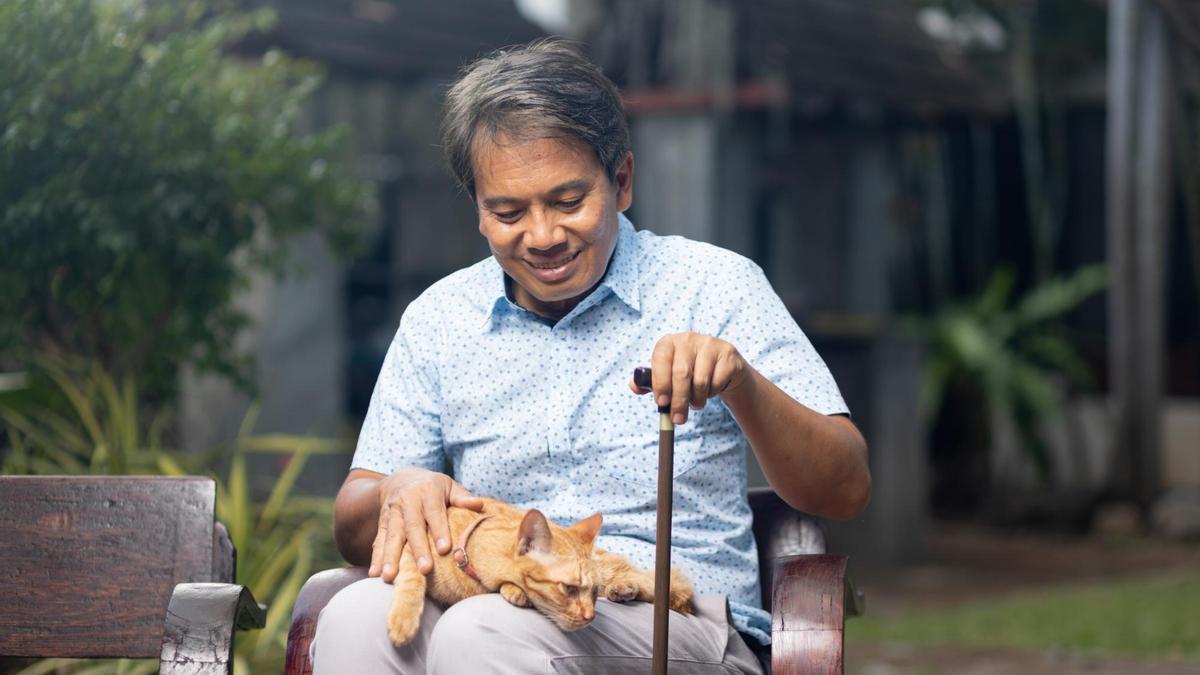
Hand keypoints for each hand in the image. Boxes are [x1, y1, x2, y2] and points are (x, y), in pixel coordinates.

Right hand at [369, 468, 483, 581]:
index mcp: (428, 492)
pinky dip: (376, 557)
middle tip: (424, 570)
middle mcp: (408, 501)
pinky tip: (375, 574)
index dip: (439, 531)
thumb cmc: (433, 488)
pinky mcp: (382, 523)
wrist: (401, 479)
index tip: (445, 550)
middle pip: (412, 527)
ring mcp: (393, 513)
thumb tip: (479, 504)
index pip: (434, 513)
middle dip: (418, 549)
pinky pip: (379, 540)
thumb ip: (462, 497)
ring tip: (390, 576)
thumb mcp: (449, 486)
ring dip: (390, 557)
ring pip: (392, 535)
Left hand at [629, 332, 750, 424]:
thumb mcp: (666, 374)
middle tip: (678, 419)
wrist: (721, 367)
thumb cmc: (688, 372)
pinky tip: (710, 390)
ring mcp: (710, 344)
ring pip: (700, 381)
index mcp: (669, 342)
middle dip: (678, 401)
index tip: (661, 403)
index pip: (660, 359)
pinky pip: (717, 382)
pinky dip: (712, 393)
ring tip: (695, 402)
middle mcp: (688, 338)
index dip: (660, 382)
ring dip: (696, 400)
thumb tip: (634, 387)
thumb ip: (648, 382)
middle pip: (681, 373)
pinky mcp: (728, 354)